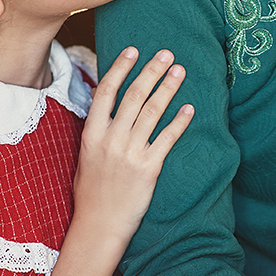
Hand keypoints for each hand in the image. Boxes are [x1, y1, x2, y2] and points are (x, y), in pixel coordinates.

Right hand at [74, 47, 193, 245]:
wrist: (99, 225)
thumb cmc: (91, 192)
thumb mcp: (85, 156)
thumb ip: (98, 131)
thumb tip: (109, 106)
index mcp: (92, 133)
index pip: (106, 92)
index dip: (120, 68)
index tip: (133, 50)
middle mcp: (110, 139)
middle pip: (134, 96)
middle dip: (151, 71)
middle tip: (167, 54)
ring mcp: (129, 153)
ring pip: (152, 112)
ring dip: (168, 88)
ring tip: (180, 71)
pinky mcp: (148, 168)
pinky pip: (167, 139)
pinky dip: (179, 122)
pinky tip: (189, 109)